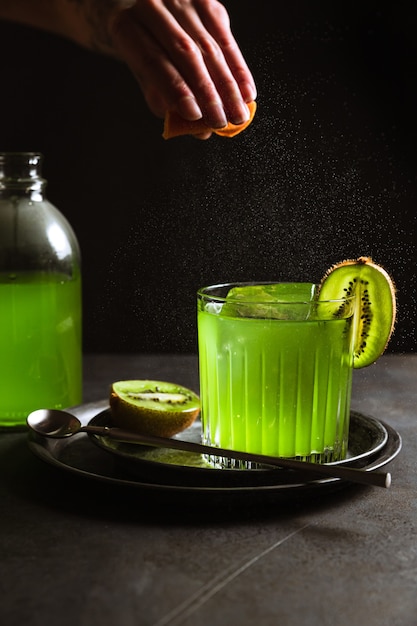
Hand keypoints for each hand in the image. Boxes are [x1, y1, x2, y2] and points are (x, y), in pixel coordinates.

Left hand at [108, 0, 256, 137]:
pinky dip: (239, 70)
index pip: (153, 61)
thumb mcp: (145, 78)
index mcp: (127, 27)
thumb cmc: (145, 52)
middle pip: (185, 53)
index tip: (195, 115)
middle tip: (220, 121)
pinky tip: (247, 93)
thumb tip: (199, 130)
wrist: (150, 16)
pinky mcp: (206, 2)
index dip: (176, 89)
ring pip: (210, 48)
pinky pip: (227, 41)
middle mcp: (152, 6)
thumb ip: (166, 102)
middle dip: (207, 91)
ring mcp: (181, 0)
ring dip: (228, 86)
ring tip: (238, 115)